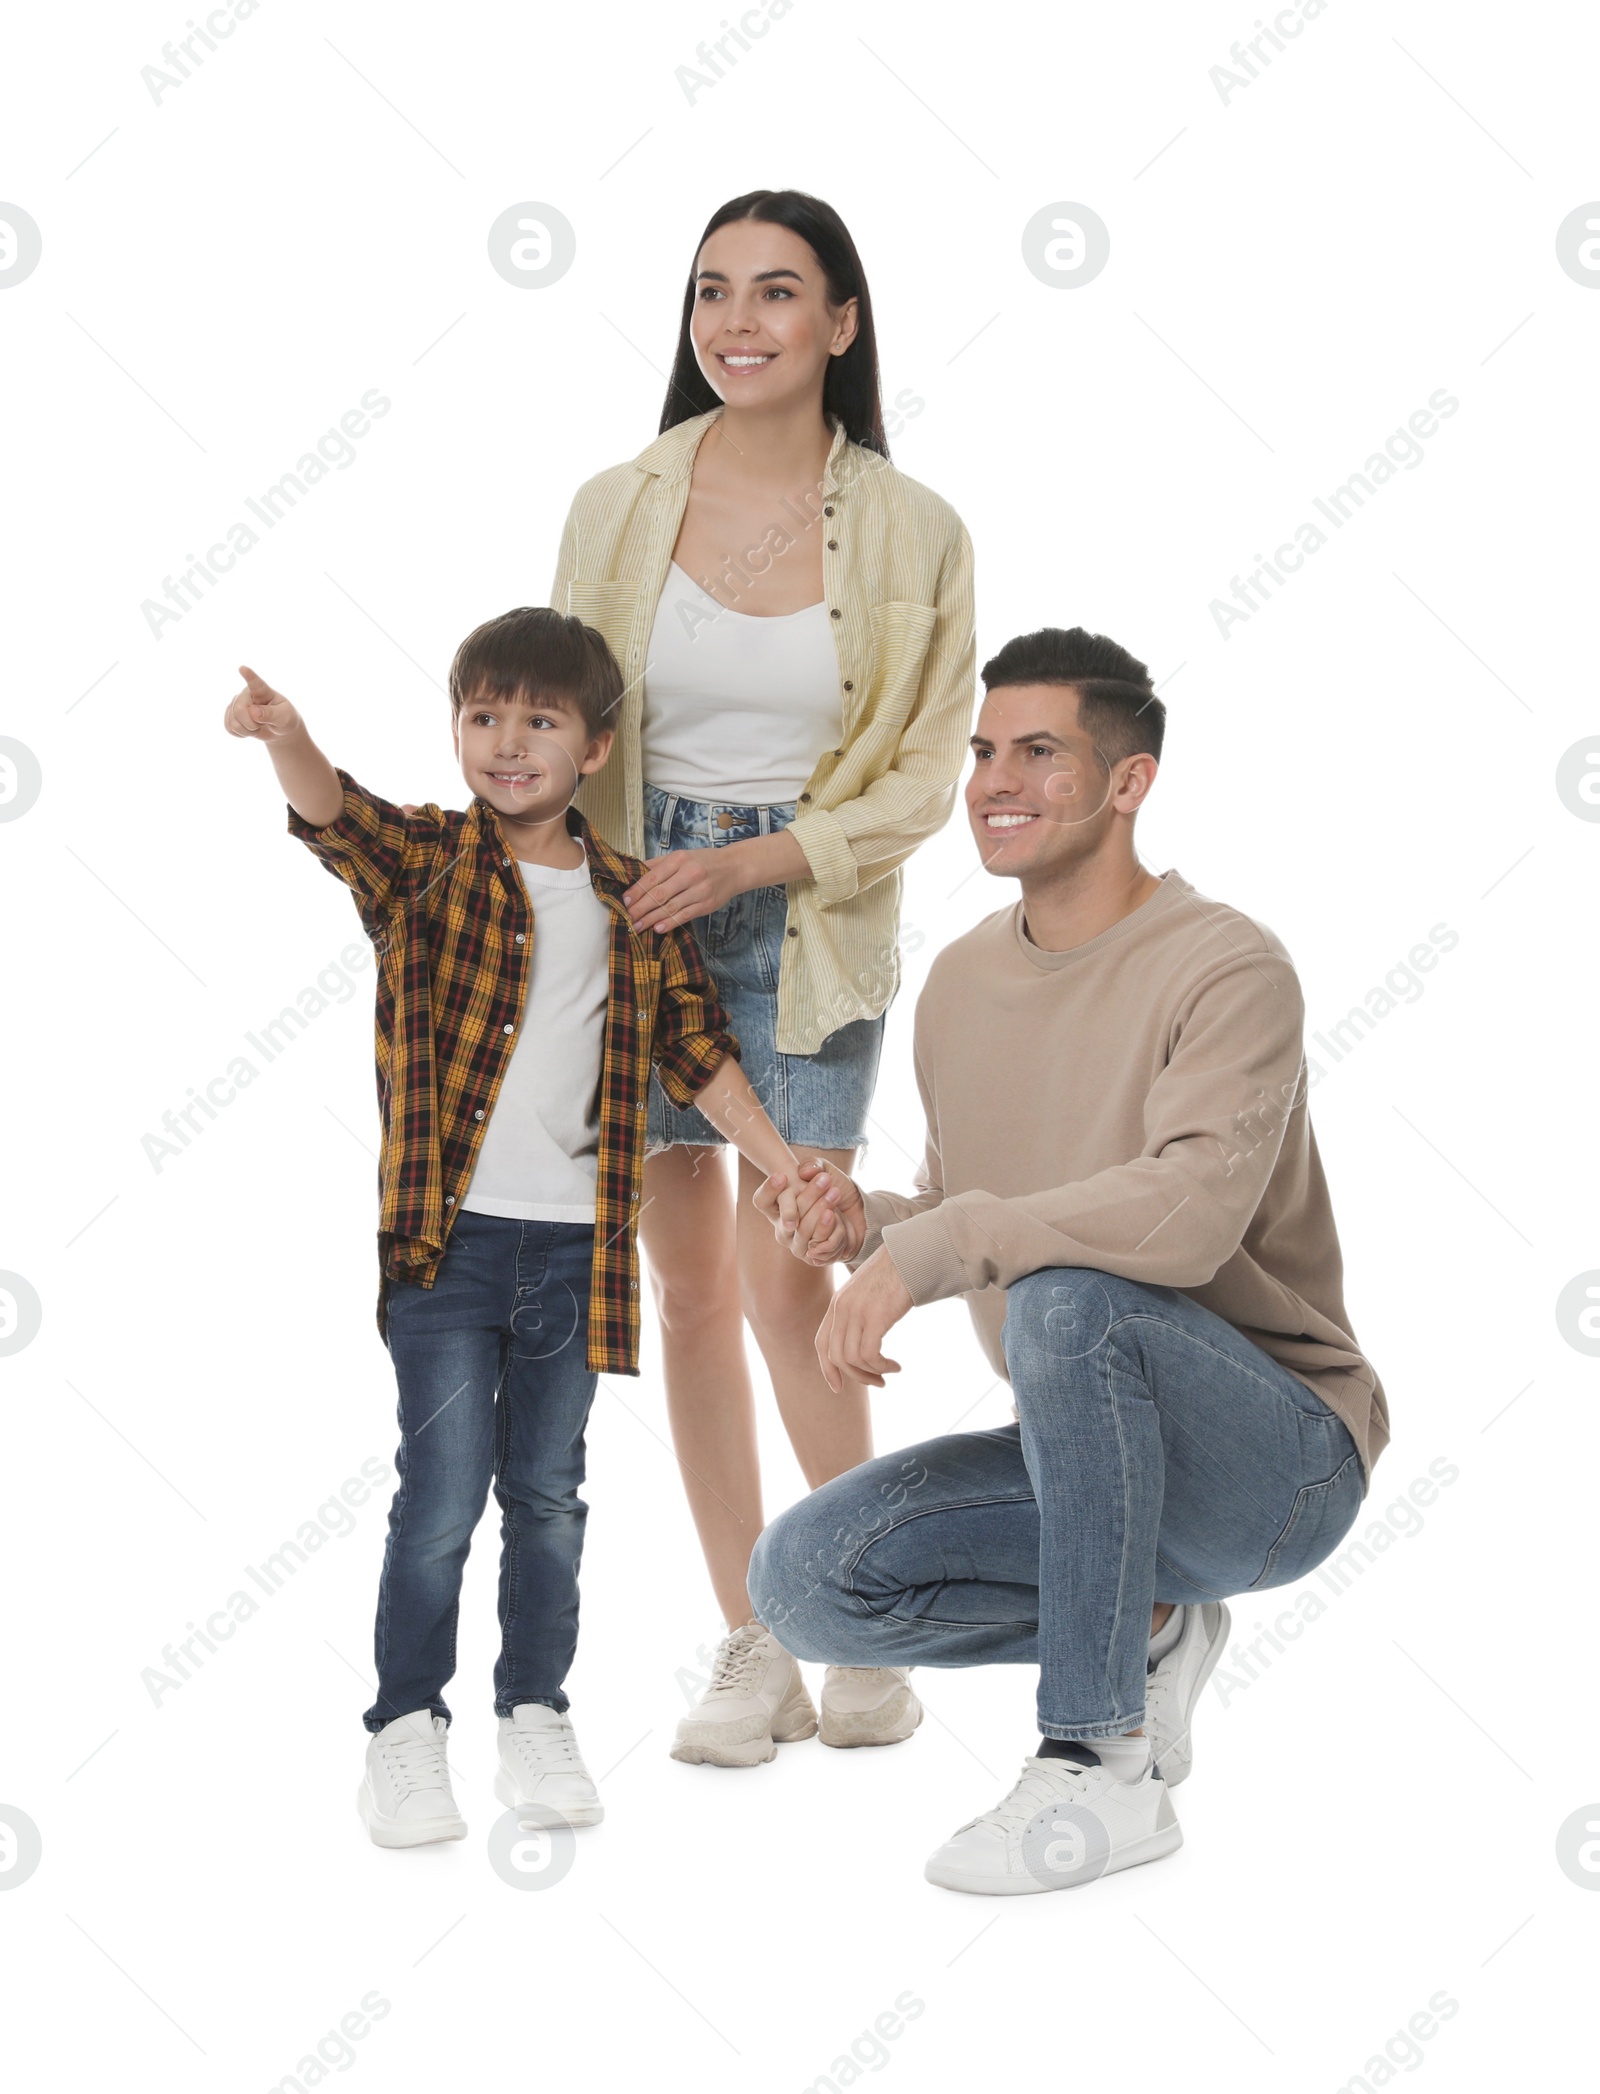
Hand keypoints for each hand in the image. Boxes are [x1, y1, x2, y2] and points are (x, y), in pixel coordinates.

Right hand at [223, 665, 304, 741]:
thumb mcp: (285, 718)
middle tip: (262, 724)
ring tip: (257, 726)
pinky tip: (249, 730)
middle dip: (251, 724)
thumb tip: (253, 712)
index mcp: (263, 691)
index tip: (243, 668)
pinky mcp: (230, 715)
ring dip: (247, 730)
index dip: (249, 676)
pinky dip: (240, 734)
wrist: (279, 730)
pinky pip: (229, 728)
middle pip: (239, 709)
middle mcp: (247, 694)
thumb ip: (271, 714)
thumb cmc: (285, 719)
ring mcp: (237, 703)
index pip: (255, 683)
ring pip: (233, 722)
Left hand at [623, 848, 743, 933]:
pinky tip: (658, 928)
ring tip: (637, 926)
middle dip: (640, 908)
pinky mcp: (707, 905)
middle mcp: (689, 874)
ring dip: (651, 919)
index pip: (653, 877)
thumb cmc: (703, 861)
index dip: (637, 891)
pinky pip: (685, 916)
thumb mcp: (681, 856)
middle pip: (659, 894)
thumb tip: (633, 873)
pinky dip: (670, 923)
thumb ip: (658, 864)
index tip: (625, 901)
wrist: (734, 868)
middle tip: (626, 917)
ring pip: (670, 907)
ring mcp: (699, 891)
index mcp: (679, 860)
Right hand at [753, 1157, 860, 1262]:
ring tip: (834, 1194)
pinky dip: (830, 1228)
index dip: (769, 1190)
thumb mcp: (823, 1171)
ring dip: (821, 1209)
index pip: (761, 1201)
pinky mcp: (814, 1257)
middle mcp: (782, 1229)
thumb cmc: (829, 1190)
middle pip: (788, 1215)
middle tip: (825, 1179)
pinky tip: (836, 1216)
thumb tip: (805, 1171)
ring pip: (805, 1229)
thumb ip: (814, 1166)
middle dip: (809, 1194)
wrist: (854, 1216)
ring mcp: (797, 1246)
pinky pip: (820, 1244)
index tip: (783, 1176)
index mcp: (776, 1209)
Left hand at [814, 1247, 911, 1391]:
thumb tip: (860, 1339)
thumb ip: (856, 1312)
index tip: (838, 1387)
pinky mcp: (876, 1316)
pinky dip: (882, 1366)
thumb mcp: (865, 1292)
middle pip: (837, 1356)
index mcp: (837, 1304)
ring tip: (890, 1372)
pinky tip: (895, 1366)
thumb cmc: (892, 1273)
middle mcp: (842, 1309)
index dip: (827, 1369)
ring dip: (872, 1373)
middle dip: (856, 1376)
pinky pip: (870, 1354)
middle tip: (877, 1382)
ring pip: (854, 1359)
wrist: (909, 1254)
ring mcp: (857, 1312)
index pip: (821, 1343)